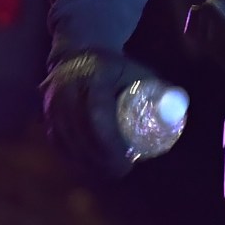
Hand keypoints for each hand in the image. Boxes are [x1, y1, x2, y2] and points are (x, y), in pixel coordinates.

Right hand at [40, 49, 152, 177]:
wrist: (77, 53)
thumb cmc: (116, 67)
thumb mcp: (137, 72)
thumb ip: (157, 92)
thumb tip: (179, 111)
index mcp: (91, 78)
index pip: (97, 116)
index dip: (111, 143)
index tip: (128, 159)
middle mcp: (66, 91)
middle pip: (81, 134)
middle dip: (101, 159)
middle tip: (122, 171)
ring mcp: (51, 104)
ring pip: (67, 142)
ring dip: (87, 162)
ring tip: (110, 172)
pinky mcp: (45, 115)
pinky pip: (58, 142)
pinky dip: (74, 157)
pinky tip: (90, 166)